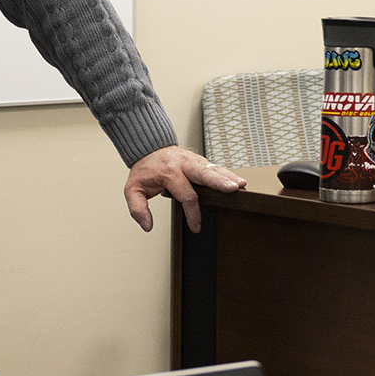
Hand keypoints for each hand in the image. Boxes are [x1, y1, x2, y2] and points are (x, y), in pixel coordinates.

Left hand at [125, 146, 247, 231]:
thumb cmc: (144, 170)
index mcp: (169, 173)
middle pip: (204, 174)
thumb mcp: (132, 189)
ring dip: (228, 177)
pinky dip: (228, 174)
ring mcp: (194, 161)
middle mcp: (184, 165)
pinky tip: (239, 181)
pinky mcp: (200, 161)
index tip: (196, 227)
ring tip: (241, 185)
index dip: (192, 213)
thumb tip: (147, 225)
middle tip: (232, 189)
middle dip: (218, 182)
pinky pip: (216, 167)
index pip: (185, 195)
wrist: (149, 148)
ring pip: (214, 169)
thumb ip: (138, 208)